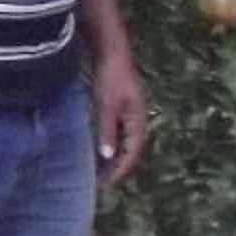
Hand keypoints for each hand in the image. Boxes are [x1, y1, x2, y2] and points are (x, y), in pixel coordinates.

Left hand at [92, 53, 148, 189]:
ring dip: (113, 157)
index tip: (105, 185)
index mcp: (138, 121)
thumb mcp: (106, 105)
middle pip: (130, 151)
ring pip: (124, 143)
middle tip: (99, 184)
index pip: (131, 154)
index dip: (119, 171)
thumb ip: (107, 130)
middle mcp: (138, 120)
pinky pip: (118, 133)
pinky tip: (96, 148)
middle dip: (117, 168)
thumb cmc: (110, 76)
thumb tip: (109, 156)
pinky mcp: (122, 108)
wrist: (111, 50)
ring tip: (97, 171)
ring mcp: (131, 114)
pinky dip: (110, 144)